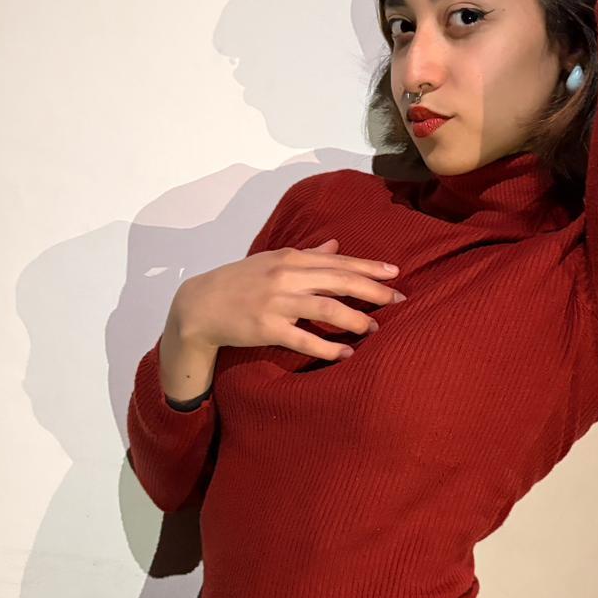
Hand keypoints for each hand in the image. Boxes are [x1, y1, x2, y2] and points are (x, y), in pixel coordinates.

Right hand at [172, 238, 404, 361]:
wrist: (199, 305)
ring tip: (375, 328)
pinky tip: (347, 352)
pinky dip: (329, 347)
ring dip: (356, 319)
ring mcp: (277, 302)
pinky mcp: (267, 328)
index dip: (369, 267)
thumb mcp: (271, 260)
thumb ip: (306, 255)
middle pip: (339, 281)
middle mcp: (286, 276)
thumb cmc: (239, 282)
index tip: (395, 274)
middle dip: (373, 290)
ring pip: (327, 308)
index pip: (338, 261)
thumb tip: (335, 245)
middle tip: (398, 300)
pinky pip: (304, 339)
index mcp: (290, 258)